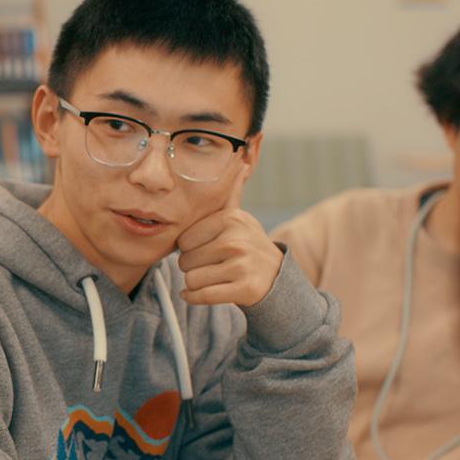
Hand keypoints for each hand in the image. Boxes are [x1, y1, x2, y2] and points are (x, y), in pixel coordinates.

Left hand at [176, 173, 282, 306]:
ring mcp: (242, 265)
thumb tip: (240, 162)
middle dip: (193, 267)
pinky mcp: (244, 288)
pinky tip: (197, 294)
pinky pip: (201, 296)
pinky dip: (194, 297)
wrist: (276, 277)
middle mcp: (237, 239)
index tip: (207, 249)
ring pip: (191, 280)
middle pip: (185, 261)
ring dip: (195, 283)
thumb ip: (230, 195)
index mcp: (231, 219)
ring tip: (214, 276)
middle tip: (213, 265)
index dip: (190, 249)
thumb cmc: (246, 247)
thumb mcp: (239, 220)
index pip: (183, 240)